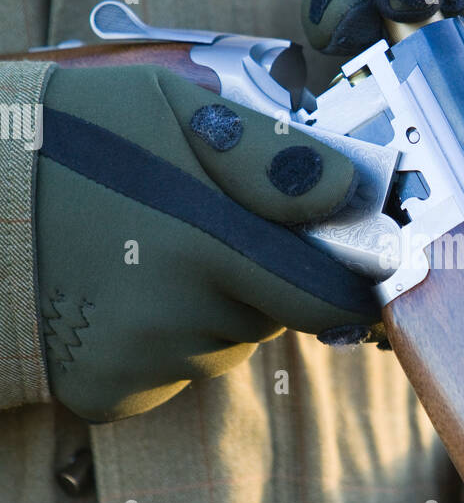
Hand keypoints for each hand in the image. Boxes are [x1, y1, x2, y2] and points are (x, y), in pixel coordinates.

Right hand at [37, 64, 378, 420]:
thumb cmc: (75, 136)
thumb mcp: (174, 108)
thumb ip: (270, 155)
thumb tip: (348, 193)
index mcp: (208, 243)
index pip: (332, 300)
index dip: (345, 281)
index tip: (345, 261)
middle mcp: (179, 318)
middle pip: (272, 316)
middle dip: (258, 279)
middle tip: (199, 231)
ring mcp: (140, 363)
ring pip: (221, 345)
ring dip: (206, 311)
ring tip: (144, 256)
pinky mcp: (107, 394)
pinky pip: (170, 375)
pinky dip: (159, 345)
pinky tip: (118, 298)